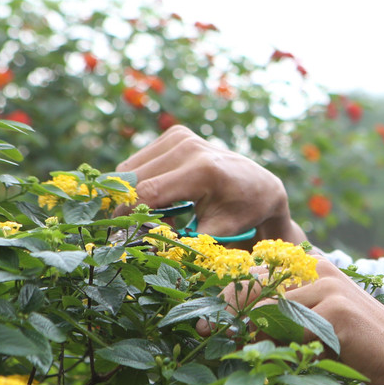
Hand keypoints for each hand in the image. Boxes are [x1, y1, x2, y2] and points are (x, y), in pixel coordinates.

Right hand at [116, 125, 305, 243]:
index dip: (130, 215)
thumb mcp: (217, 233)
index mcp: (202, 170)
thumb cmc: (241, 213)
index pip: (149, 192)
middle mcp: (189, 146)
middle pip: (135, 179)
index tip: (123, 236)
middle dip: (131, 207)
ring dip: (136, 194)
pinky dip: (142, 181)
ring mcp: (181, 136)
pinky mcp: (176, 134)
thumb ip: (184, 242)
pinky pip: (140, 161)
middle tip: (142, 229)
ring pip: (131, 169)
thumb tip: (150, 250)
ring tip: (162, 212)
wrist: (259, 185)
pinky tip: (164, 195)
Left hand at [214, 257, 383, 384]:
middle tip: (205, 331)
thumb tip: (231, 330)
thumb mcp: (313, 324)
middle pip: (252, 283)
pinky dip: (277, 347)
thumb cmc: (356, 345)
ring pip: (266, 309)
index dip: (225, 294)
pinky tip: (283, 359)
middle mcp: (315, 267)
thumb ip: (279, 320)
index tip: (204, 319)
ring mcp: (325, 286)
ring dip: (252, 335)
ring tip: (251, 353)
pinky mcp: (333, 309)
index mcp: (310, 266)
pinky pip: (287, 329)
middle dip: (226, 310)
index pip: (254, 271)